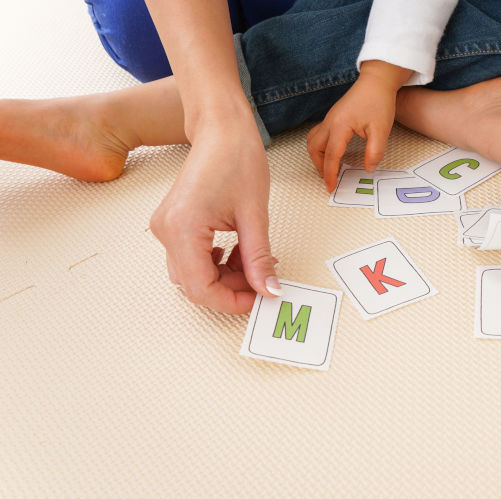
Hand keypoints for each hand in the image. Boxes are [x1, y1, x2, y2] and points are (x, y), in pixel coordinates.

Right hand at [149, 120, 278, 313]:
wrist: (221, 129)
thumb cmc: (236, 159)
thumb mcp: (255, 215)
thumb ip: (259, 258)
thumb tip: (268, 289)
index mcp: (183, 228)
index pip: (201, 288)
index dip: (231, 301)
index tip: (258, 298)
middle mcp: (166, 230)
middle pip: (194, 285)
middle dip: (230, 288)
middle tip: (261, 279)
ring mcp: (165, 226)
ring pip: (192, 273)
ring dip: (223, 276)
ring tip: (252, 259)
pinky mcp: (172, 222)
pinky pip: (189, 257)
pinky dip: (214, 262)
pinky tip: (235, 250)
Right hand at [306, 60, 411, 191]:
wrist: (376, 81)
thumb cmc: (379, 102)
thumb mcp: (382, 130)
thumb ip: (375, 152)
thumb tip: (368, 168)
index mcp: (340, 125)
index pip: (331, 155)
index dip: (330, 174)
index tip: (331, 188)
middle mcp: (330, 122)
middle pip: (315, 149)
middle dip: (320, 167)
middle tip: (331, 179)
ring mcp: (329, 118)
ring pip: (313, 141)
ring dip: (318, 157)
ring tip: (330, 168)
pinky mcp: (332, 117)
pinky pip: (318, 134)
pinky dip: (321, 147)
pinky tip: (333, 153)